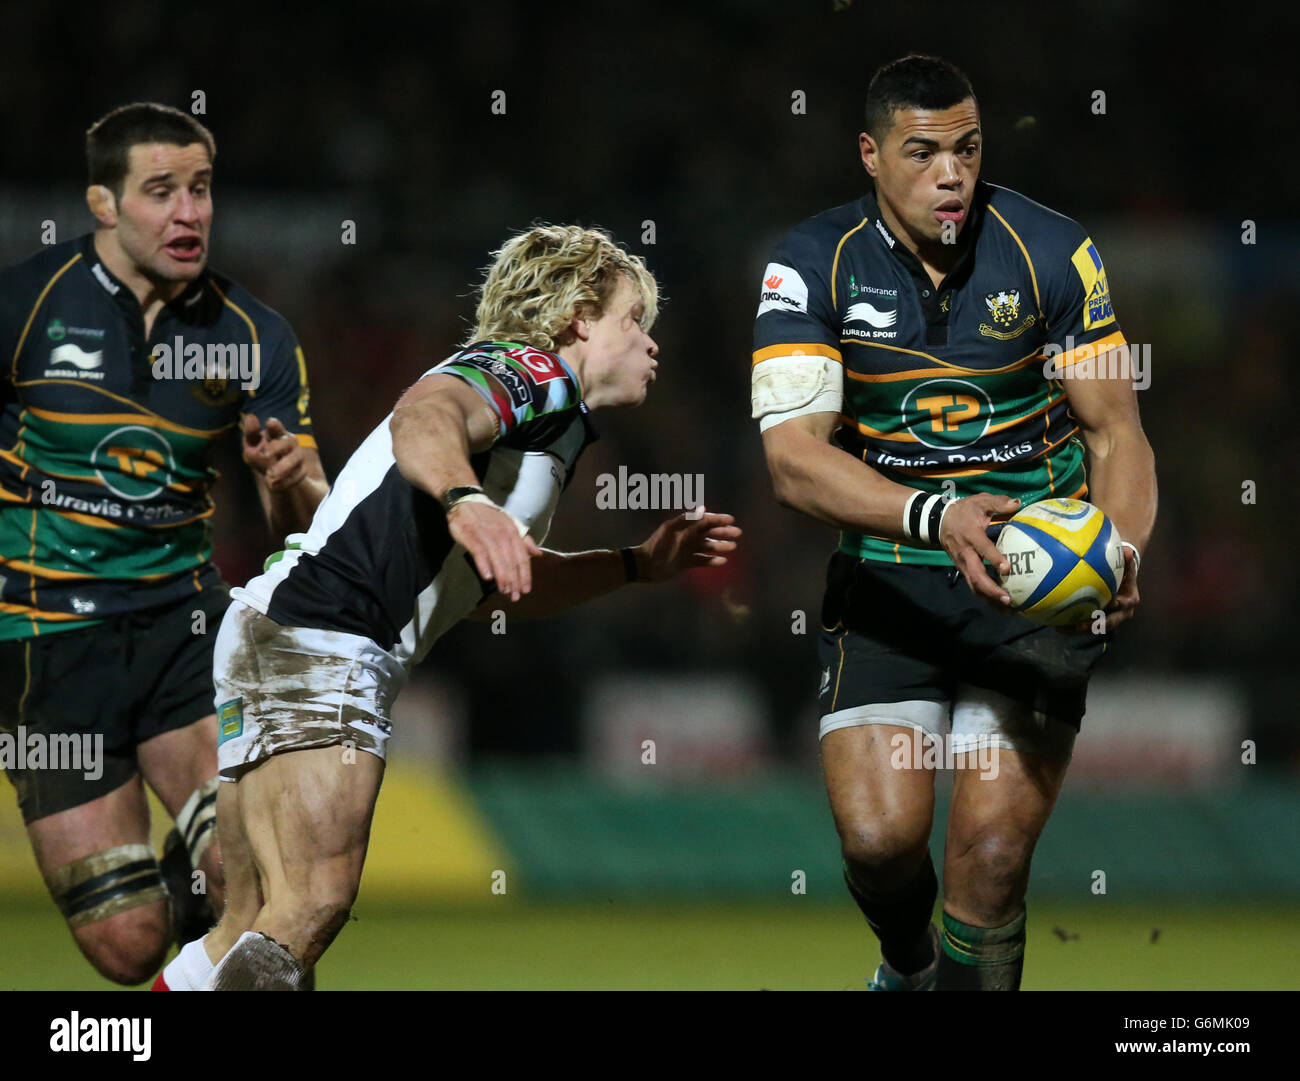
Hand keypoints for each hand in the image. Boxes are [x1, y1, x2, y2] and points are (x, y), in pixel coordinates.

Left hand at [242, 415, 306, 489]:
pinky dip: (284, 481)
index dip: (274, 425)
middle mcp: (290, 443)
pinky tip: (273, 485)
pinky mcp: (301, 471)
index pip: (276, 427)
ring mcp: (297, 457)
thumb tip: (251, 417)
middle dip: (278, 447)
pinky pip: (297, 476)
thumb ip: (251, 433)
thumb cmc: (261, 452)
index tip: (269, 422)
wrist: (276, 475)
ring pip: (296, 459)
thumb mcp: (252, 444)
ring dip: (283, 466)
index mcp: (276, 433)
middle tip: (265, 455)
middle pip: (289, 441)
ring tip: (270, 475)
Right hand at [447, 499, 541, 601]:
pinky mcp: (472, 536)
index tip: (526, 590)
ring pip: (498, 559)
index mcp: (513, 532)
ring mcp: (487, 535)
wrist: (466, 502)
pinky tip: (487, 577)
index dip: (525, 574)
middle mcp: (503, 534)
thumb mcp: (509, 525)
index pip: (522, 557)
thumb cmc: (489, 517)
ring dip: (502, 576)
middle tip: (515, 596)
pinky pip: (480, 553)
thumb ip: (524, 540)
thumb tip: (538, 554)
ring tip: (504, 590)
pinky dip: (484, 565)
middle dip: (514, 580)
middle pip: (511, 561)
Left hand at [635, 508, 740, 582]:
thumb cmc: (658, 546)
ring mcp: (687, 550)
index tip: (732, 520)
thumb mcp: (673, 531)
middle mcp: (688, 537)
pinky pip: (702, 561)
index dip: (718, 519)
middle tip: (738, 533)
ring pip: (708, 547)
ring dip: (720, 546)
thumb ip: (689, 521)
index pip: (704, 520)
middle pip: (709, 533)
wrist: (645, 566)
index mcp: (684, 526)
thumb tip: (704, 508)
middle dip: (723, 532)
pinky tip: (723, 561)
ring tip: (733, 547)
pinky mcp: (686, 562)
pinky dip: (712, 561)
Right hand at [938, 493, 1020, 608]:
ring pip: (974, 585)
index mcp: (971, 535)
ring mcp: (963, 564)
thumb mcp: (979, 501)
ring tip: (1008, 608)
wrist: (938, 521)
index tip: (1006, 568)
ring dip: (990, 598)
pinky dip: (987, 598)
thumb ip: (998, 502)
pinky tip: (1000, 605)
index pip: (983, 548)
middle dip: (991, 589)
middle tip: (1008, 599)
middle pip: (976, 576)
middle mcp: (966, 553)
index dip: (994, 558)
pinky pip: (974, 586)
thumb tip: (1017, 504)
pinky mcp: (963, 570)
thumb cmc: (963, 511)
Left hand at [1062, 544, 1139, 633]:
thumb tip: (1127, 551)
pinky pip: (1083, 624)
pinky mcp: (1095, 620)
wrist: (1120, 580)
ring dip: (1078, 629)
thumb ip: (1125, 559)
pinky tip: (1054, 625)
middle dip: (1096, 625)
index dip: (1119, 604)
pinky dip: (1070, 626)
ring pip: (1094, 627)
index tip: (1110, 603)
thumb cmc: (1121, 570)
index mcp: (1129, 599)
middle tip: (1081, 625)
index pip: (1126, 603)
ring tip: (1062, 628)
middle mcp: (1120, 612)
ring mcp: (1107, 618)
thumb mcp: (1125, 564)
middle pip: (1110, 622)